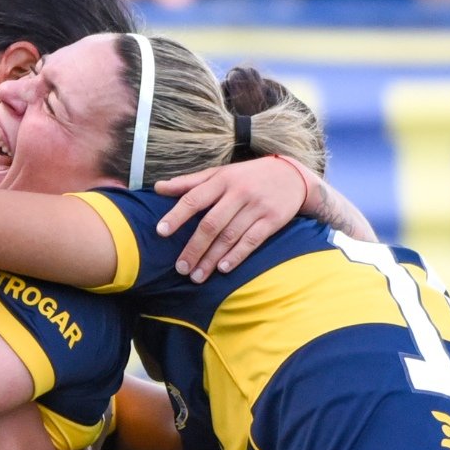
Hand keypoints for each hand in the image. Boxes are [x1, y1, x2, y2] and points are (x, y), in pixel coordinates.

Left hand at [153, 156, 307, 280]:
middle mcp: (238, 193)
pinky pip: (252, 241)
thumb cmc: (247, 176)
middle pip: (211, 224)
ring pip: (229, 236)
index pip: (194, 199)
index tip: (161, 232)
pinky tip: (223, 269)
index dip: (176, 216)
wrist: (292, 175)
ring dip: (212, 259)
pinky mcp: (273, 220)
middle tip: (180, 268)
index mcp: (222, 180)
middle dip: (194, 248)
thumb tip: (158, 188)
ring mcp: (256, 207)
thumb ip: (189, 183)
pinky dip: (237, 256)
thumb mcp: (220, 174)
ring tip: (197, 276)